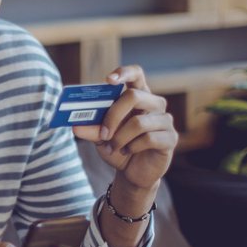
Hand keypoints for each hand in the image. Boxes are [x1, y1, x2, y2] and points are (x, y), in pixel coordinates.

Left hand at [71, 65, 176, 190]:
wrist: (132, 172)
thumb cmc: (118, 147)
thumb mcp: (100, 138)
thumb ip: (91, 128)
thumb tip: (75, 126)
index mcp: (138, 96)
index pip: (136, 74)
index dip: (124, 73)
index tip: (108, 80)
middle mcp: (154, 104)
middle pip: (134, 96)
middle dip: (113, 116)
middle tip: (103, 134)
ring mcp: (165, 120)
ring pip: (139, 122)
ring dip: (120, 138)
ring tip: (113, 147)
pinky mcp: (171, 138)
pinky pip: (149, 138)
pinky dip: (132, 147)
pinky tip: (128, 152)